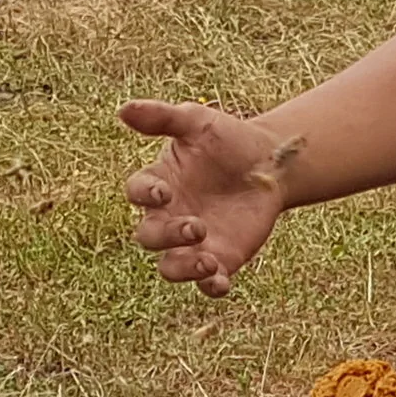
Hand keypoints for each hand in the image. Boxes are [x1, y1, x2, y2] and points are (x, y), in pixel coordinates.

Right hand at [119, 99, 292, 296]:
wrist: (272, 164)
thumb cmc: (229, 140)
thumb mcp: (198, 122)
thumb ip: (162, 117)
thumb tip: (123, 109)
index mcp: (158, 183)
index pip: (136, 192)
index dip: (144, 194)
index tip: (164, 192)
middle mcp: (168, 216)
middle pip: (148, 236)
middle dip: (167, 235)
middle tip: (196, 226)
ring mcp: (192, 242)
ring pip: (170, 268)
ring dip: (183, 269)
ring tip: (207, 260)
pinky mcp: (220, 259)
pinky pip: (206, 284)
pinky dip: (210, 287)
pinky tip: (221, 281)